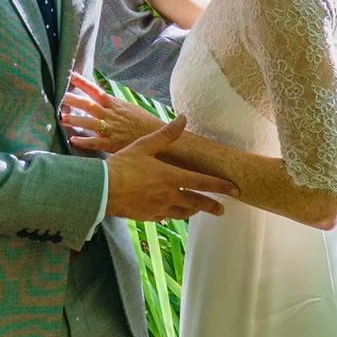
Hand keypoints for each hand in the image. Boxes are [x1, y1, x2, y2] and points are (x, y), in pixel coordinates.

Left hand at [62, 73, 162, 154]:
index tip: (71, 75)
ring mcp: (111, 129)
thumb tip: (102, 98)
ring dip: (75, 121)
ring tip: (62, 119)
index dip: (83, 83)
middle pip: (89, 105)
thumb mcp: (130, 108)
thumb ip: (114, 104)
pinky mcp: (112, 144)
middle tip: (59, 96)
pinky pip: (95, 142)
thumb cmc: (144, 122)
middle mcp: (111, 115)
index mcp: (115, 105)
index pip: (96, 91)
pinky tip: (73, 140)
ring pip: (90, 123)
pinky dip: (84, 142)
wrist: (158, 137)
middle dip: (73, 100)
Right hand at [105, 117, 236, 220]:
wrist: (102, 189)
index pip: (203, 182)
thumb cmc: (122, 165)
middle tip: (222, 210)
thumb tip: (182, 118)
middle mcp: (169, 195)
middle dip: (212, 206)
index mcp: (171, 176)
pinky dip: (172, 214)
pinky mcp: (148, 217)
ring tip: (198, 209)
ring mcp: (159, 208)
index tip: (234, 189)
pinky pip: (166, 217)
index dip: (220, 186)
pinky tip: (172, 212)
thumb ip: (166, 134)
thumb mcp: (144, 145)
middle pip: (198, 202)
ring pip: (183, 213)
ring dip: (193, 211)